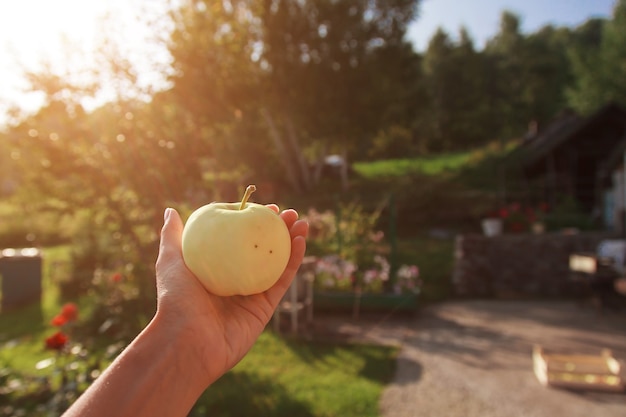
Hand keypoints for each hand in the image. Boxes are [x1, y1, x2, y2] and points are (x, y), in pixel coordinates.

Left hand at [154, 206, 307, 382]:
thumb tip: (171, 211)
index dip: (252, 222)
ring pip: (277, 263)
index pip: (238, 240)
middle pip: (261, 250)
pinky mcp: (264, 309)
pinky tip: (300, 241)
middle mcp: (235, 280)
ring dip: (291, 241)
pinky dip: (294, 261)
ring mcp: (251, 295)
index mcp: (215, 269)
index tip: (263, 207)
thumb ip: (173, 236)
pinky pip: (282, 281)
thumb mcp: (170, 261)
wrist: (187, 342)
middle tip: (289, 213)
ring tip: (301, 222)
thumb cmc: (175, 300)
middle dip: (277, 230)